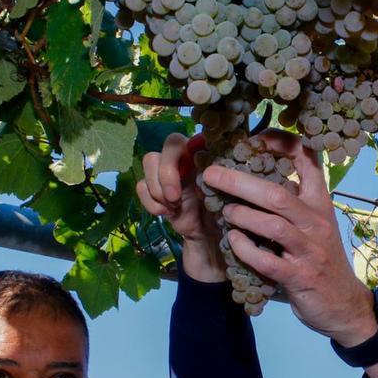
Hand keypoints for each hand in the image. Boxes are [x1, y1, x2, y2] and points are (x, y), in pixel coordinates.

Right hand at [136, 132, 225, 282]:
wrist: (211, 244)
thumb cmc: (228, 217)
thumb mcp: (236, 199)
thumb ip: (230, 180)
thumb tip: (224, 169)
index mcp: (210, 157)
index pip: (197, 134)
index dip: (193, 146)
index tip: (198, 170)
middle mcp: (189, 159)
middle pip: (169, 144)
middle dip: (168, 170)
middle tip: (175, 196)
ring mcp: (169, 174)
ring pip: (149, 160)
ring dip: (157, 187)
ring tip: (172, 207)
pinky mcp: (155, 192)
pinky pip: (141, 186)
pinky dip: (150, 201)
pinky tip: (165, 214)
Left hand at [201, 129, 376, 346]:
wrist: (345, 305)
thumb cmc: (323, 261)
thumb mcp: (316, 226)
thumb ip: (294, 205)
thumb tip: (257, 178)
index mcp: (320, 205)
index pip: (308, 162)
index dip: (283, 144)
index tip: (256, 136)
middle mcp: (316, 222)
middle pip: (277, 193)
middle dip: (240, 181)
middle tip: (212, 173)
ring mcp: (308, 250)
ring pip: (272, 224)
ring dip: (242, 214)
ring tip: (223, 211)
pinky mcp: (298, 276)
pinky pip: (266, 260)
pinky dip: (245, 249)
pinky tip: (233, 242)